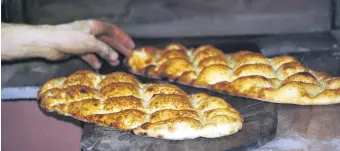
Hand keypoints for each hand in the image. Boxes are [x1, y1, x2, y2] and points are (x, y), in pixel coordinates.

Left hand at [1, 20, 134, 68]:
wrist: (49, 43)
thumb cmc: (69, 38)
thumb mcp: (91, 43)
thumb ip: (104, 49)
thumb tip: (114, 56)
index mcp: (95, 26)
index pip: (113, 31)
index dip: (123, 38)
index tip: (131, 46)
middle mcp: (90, 32)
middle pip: (108, 40)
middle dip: (117, 48)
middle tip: (127, 56)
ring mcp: (83, 41)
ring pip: (99, 48)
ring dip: (107, 56)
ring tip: (115, 63)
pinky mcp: (77, 49)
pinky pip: (90, 55)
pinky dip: (95, 60)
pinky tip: (98, 66)